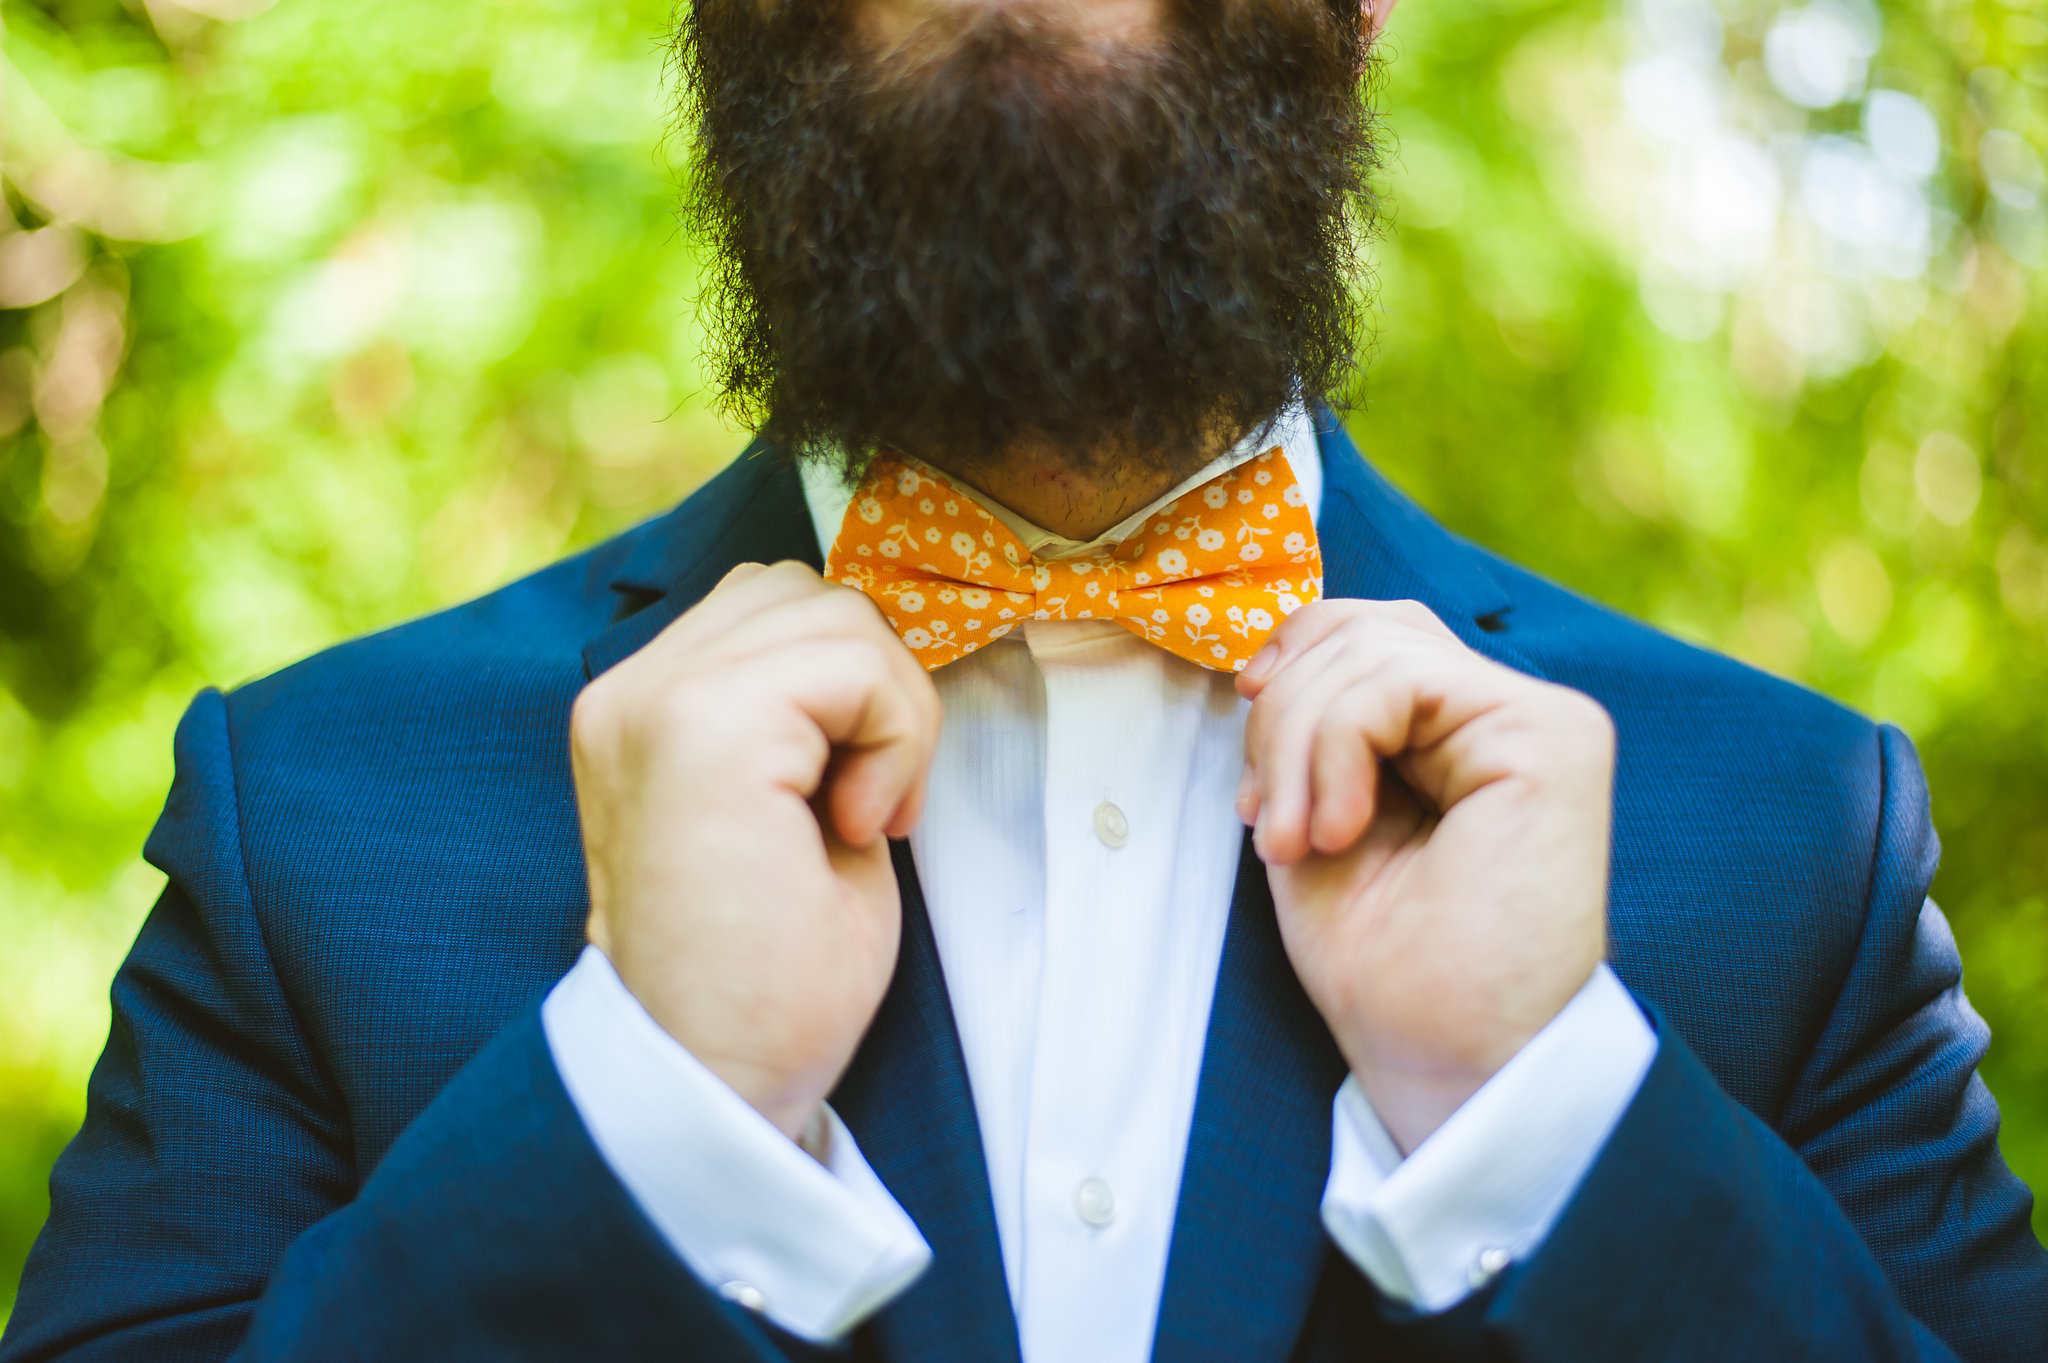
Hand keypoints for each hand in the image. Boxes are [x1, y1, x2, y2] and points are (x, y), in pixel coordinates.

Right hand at [570, 561, 940, 1140]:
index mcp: (641, 709)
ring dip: (889, 713)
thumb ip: (805, 710)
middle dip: (874, 686)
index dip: (848, 686)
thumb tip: (873, 642)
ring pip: (837, 613)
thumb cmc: (769, 975)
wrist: (718, 1082)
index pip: (771, 605)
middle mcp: (629, 690)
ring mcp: (655, 701)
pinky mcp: (701, 728)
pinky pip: (853, 660)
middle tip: (865, 808)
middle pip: (806, 591)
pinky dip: (893, 736)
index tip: (851, 803)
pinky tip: (856, 825)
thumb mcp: (791, 807)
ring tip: (857, 820)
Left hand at [1236, 600, 1612, 1153]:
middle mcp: (1508, 716)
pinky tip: (1336, 829)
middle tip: (1266, 823)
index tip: (1247, 744)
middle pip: (1364, 630)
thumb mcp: (1320, 817)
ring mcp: (1538, 721)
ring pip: (1374, 649)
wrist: (1446, 1058)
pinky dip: (1334, 746)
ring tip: (1293, 841)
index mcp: (1458, 735)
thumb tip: (1274, 656)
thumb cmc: (1387, 965)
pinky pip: (1401, 681)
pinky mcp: (1552, 736)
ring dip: (1298, 744)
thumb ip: (1318, 732)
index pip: (1369, 632)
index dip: (1292, 658)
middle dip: (1281, 716)